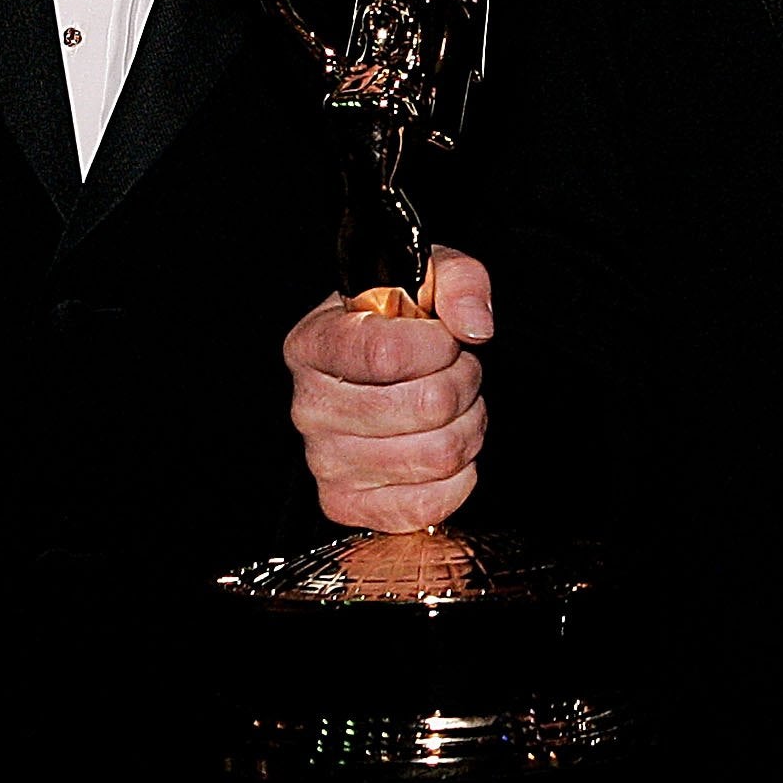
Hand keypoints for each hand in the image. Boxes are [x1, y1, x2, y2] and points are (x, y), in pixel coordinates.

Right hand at [283, 245, 494, 531]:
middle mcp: (310, 406)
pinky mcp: (348, 503)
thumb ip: (459, 281)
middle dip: (463, 385)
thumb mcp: (429, 277)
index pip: (386, 354)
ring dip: (467, 428)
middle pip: (425, 407)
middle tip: (455, 373)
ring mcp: (326, 461)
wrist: (382, 374)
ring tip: (453, 408)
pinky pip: (425, 504)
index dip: (438, 346)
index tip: (444, 338)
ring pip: (437, 454)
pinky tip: (443, 445)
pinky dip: (457, 477)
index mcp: (314, 344)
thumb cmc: (399, 326)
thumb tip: (473, 325)